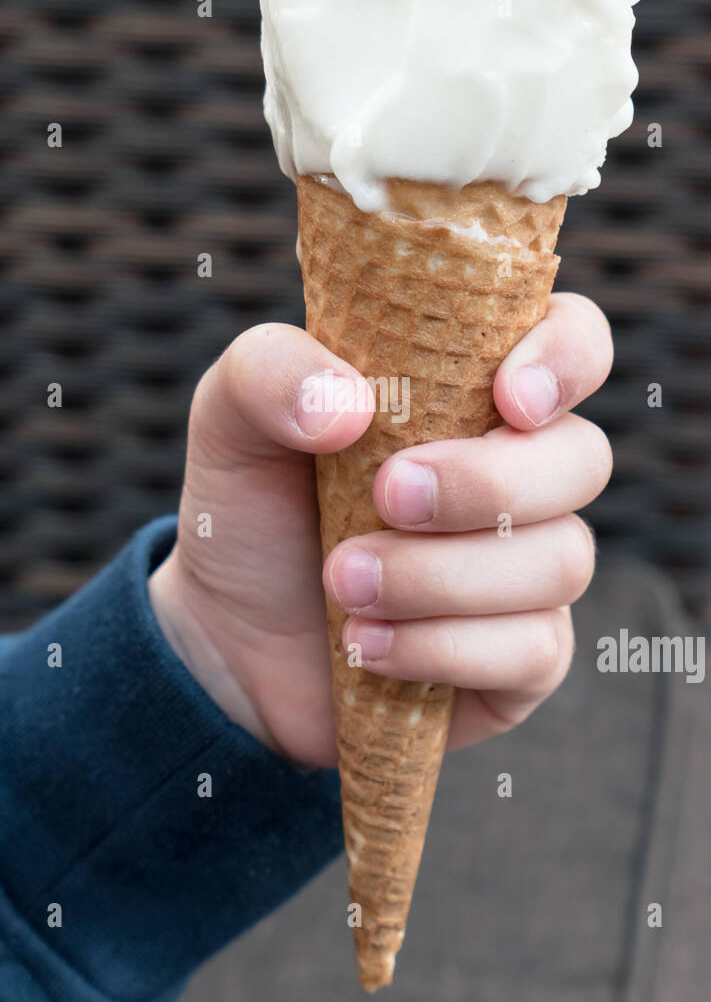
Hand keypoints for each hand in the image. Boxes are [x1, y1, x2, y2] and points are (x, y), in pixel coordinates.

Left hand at [149, 294, 612, 766]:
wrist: (228, 641)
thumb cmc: (255, 511)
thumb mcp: (230, 422)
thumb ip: (269, 373)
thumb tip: (350, 404)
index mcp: (472, 391)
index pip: (573, 343)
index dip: (566, 359)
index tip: (506, 397)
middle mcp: (521, 473)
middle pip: (581, 459)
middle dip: (485, 483)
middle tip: (384, 495)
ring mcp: (530, 568)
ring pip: (558, 560)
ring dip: (439, 576)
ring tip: (341, 583)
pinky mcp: (523, 657)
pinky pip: (534, 649)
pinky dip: (440, 647)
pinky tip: (364, 645)